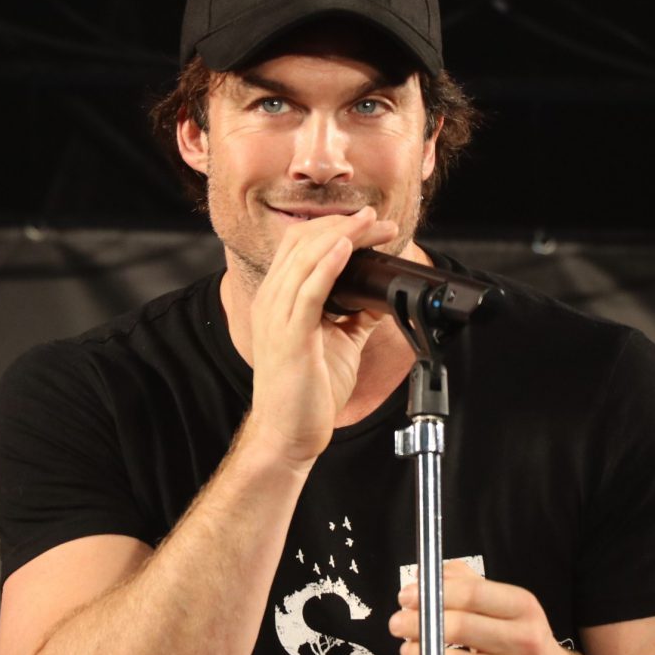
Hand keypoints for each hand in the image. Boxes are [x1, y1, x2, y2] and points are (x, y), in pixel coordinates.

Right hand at [245, 207, 398, 465]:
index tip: (371, 223)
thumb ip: (356, 314)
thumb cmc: (307, 390)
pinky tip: (347, 249)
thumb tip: (382, 294)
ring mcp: (277, 317)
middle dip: (345, 225)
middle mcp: (272, 301)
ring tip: (371, 225)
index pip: (300, 244)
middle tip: (381, 222)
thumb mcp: (338, 342)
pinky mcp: (290, 336)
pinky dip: (328, 264)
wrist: (289, 432)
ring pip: (305, 258)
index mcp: (278, 299)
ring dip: (344, 236)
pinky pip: (308, 290)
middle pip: (303, 242)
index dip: (335, 226)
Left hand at [389, 561, 577, 654]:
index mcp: (523, 609)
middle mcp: (525, 642)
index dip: (432, 592)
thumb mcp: (509, 610)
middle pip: (459, 627)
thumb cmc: (523, 647)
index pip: (472, 593)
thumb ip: (469, 584)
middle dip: (417, 624)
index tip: (407, 596)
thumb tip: (428, 574)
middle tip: (398, 624)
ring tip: (408, 651)